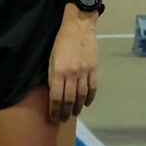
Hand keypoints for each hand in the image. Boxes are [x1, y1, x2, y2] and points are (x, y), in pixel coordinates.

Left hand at [46, 6, 97, 123]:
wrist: (78, 26)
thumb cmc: (60, 41)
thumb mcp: (51, 58)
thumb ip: (53, 75)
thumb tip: (54, 92)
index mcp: (58, 71)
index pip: (56, 97)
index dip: (54, 110)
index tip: (53, 118)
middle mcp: (72, 74)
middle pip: (69, 99)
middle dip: (65, 112)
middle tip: (63, 119)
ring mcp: (84, 72)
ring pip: (81, 96)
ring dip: (77, 107)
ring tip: (73, 114)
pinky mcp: (94, 69)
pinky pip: (92, 87)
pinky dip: (89, 98)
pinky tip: (85, 103)